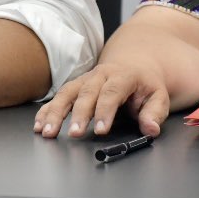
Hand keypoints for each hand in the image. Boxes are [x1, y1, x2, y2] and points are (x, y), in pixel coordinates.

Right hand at [34, 62, 170, 139]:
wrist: (134, 63)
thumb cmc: (146, 84)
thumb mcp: (159, 96)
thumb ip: (155, 113)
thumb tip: (151, 129)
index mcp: (123, 75)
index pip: (112, 92)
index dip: (105, 111)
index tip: (100, 130)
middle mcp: (100, 75)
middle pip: (86, 93)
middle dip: (79, 114)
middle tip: (75, 134)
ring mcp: (85, 79)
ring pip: (67, 93)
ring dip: (56, 112)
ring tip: (48, 132)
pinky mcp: (75, 86)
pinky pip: (58, 97)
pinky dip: (47, 111)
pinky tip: (39, 125)